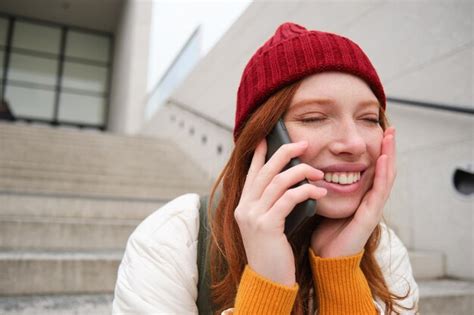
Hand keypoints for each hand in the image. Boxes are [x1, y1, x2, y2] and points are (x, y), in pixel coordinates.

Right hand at [234, 139, 327, 285]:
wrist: (268, 280)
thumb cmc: (273, 251)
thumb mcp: (268, 223)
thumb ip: (272, 204)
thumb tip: (288, 182)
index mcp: (243, 205)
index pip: (252, 172)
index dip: (261, 153)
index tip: (269, 137)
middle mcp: (244, 207)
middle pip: (265, 170)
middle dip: (285, 153)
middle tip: (303, 144)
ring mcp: (253, 216)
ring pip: (277, 182)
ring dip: (301, 172)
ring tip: (318, 171)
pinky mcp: (266, 226)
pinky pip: (288, 199)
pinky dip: (306, 191)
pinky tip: (319, 190)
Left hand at [310, 127, 396, 257]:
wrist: (325, 257)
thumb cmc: (323, 230)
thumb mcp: (323, 200)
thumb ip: (323, 184)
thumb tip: (309, 163)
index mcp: (360, 196)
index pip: (373, 168)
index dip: (377, 150)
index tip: (377, 129)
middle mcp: (370, 200)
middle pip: (384, 169)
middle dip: (387, 149)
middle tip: (390, 128)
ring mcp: (372, 208)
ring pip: (386, 178)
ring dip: (390, 156)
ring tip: (390, 136)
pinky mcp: (370, 217)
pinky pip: (379, 193)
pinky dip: (383, 175)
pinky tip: (384, 160)